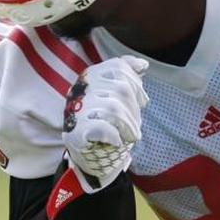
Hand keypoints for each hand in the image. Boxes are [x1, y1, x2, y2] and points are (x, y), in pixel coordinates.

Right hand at [62, 55, 149, 189]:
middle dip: (134, 109)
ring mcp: (76, 110)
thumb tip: (143, 65)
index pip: (117, 67)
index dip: (135, 82)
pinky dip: (115, 135)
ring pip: (114, 108)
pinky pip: (103, 128)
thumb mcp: (118, 97)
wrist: (88, 154)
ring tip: (131, 136)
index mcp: (90, 77)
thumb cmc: (106, 121)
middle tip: (135, 126)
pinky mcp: (76, 132)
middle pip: (120, 89)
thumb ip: (128, 79)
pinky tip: (116, 141)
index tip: (143, 101)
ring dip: (129, 125)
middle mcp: (80, 90)